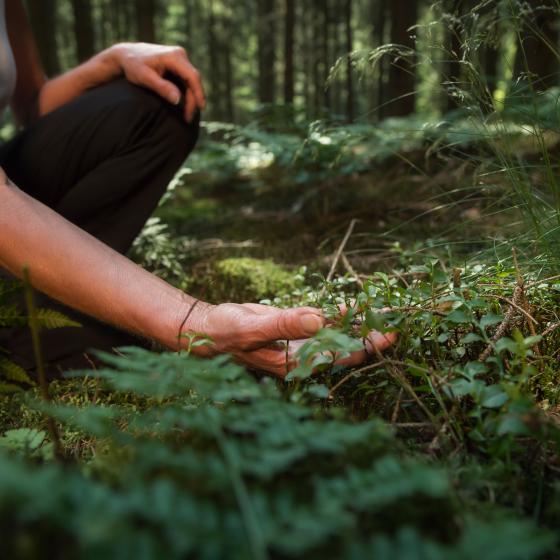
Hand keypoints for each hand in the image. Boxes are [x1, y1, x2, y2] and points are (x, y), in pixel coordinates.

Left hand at [111, 42, 205, 121]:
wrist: (125, 54)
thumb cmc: (133, 65)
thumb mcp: (144, 78)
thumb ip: (161, 88)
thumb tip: (178, 100)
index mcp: (174, 56)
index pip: (192, 76)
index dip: (198, 93)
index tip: (201, 108)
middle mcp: (179, 54)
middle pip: (193, 80)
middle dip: (194, 99)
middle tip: (188, 118)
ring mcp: (179, 58)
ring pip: (191, 81)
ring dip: (191, 97)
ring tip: (187, 114)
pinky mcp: (177, 63)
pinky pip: (186, 79)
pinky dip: (187, 92)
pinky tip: (185, 104)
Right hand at [186, 303, 395, 377]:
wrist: (210, 329)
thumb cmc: (226, 333)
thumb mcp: (251, 328)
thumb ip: (284, 325)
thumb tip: (319, 319)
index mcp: (295, 363)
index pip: (340, 358)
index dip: (366, 346)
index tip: (389, 332)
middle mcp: (303, 357)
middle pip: (346, 349)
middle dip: (372, 336)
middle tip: (399, 321)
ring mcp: (301, 344)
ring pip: (338, 336)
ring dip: (360, 325)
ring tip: (386, 312)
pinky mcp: (297, 331)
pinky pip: (325, 323)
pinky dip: (341, 316)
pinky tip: (358, 307)